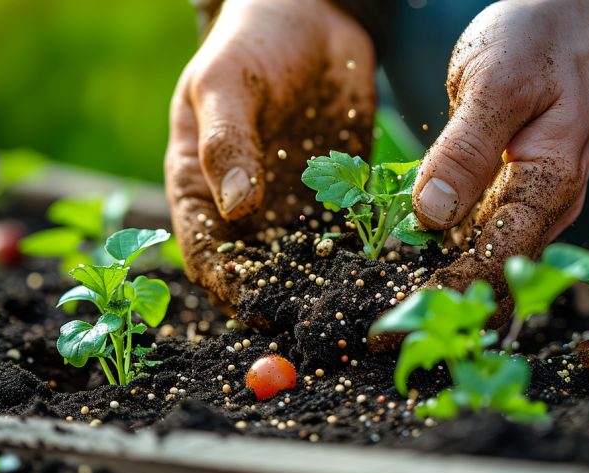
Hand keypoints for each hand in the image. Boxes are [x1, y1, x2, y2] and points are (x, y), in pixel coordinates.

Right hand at [165, 0, 374, 310]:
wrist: (313, 15)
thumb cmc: (252, 42)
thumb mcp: (226, 83)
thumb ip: (225, 142)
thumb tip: (235, 208)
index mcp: (200, 185)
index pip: (206, 250)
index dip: (225, 284)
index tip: (254, 310)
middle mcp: (246, 207)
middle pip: (257, 269)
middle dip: (282, 299)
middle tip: (314, 326)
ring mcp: (293, 203)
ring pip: (306, 260)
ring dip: (326, 288)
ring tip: (356, 312)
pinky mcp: (338, 194)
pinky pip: (349, 233)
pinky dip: (364, 257)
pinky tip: (387, 274)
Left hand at [413, 0, 588, 320]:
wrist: (577, 20)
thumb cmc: (539, 41)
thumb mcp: (494, 82)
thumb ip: (464, 149)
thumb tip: (432, 217)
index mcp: (549, 183)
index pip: (494, 261)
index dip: (444, 296)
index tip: (393, 325)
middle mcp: (550, 207)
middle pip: (497, 279)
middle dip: (444, 310)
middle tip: (386, 335)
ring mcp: (538, 205)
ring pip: (494, 268)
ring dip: (449, 294)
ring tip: (397, 320)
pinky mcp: (520, 195)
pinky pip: (489, 241)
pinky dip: (456, 263)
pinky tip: (422, 276)